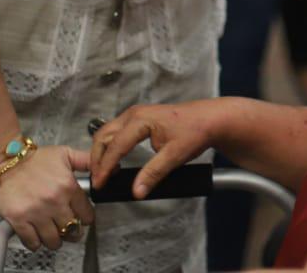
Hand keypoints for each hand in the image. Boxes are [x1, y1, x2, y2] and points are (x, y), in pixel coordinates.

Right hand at [0, 144, 95, 251]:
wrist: (4, 159)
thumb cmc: (32, 158)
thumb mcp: (64, 154)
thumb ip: (86, 161)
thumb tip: (106, 168)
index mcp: (68, 186)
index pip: (86, 214)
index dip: (85, 219)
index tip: (81, 219)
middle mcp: (54, 201)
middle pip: (71, 230)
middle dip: (72, 232)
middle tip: (68, 229)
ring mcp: (36, 212)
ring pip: (53, 240)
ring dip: (54, 240)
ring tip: (52, 234)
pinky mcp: (18, 219)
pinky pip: (32, 242)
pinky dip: (36, 243)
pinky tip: (36, 236)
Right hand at [88, 99, 224, 199]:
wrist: (210, 118)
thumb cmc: (194, 133)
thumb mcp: (174, 156)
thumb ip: (153, 174)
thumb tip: (136, 192)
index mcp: (140, 120)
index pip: (115, 145)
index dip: (105, 166)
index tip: (99, 184)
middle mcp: (133, 114)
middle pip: (104, 135)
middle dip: (97, 158)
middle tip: (97, 179)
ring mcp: (135, 114)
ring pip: (108, 132)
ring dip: (102, 152)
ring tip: (104, 173)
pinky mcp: (138, 118)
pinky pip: (116, 131)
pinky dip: (110, 146)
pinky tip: (114, 161)